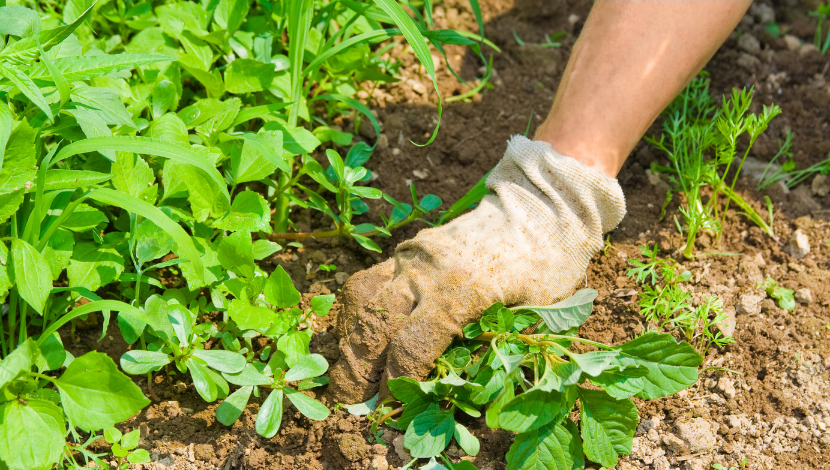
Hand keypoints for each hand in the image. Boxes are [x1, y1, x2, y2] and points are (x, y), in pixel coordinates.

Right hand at [327, 136, 625, 403]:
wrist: (542, 207)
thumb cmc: (548, 266)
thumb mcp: (535, 315)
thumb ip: (494, 350)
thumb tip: (453, 392)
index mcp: (462, 290)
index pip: (411, 346)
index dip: (396, 383)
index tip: (391, 406)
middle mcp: (428, 270)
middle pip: (374, 325)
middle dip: (358, 369)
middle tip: (353, 401)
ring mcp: (413, 255)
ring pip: (362, 299)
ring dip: (349, 338)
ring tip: (349, 370)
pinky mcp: (408, 248)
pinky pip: (370, 280)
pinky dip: (359, 312)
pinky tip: (360, 334)